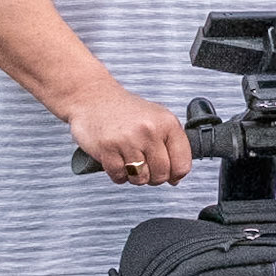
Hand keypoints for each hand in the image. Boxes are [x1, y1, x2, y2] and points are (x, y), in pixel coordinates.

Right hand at [66, 84, 191, 186]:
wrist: (93, 97)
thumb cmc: (126, 111)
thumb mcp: (156, 119)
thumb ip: (171, 145)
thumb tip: (176, 178)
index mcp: (167, 123)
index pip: (182, 164)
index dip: (176, 174)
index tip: (169, 173)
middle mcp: (149, 130)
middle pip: (162, 175)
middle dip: (153, 177)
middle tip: (145, 167)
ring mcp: (128, 139)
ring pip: (140, 179)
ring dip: (134, 177)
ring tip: (129, 162)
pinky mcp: (107, 148)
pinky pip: (119, 177)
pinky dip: (118, 175)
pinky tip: (116, 161)